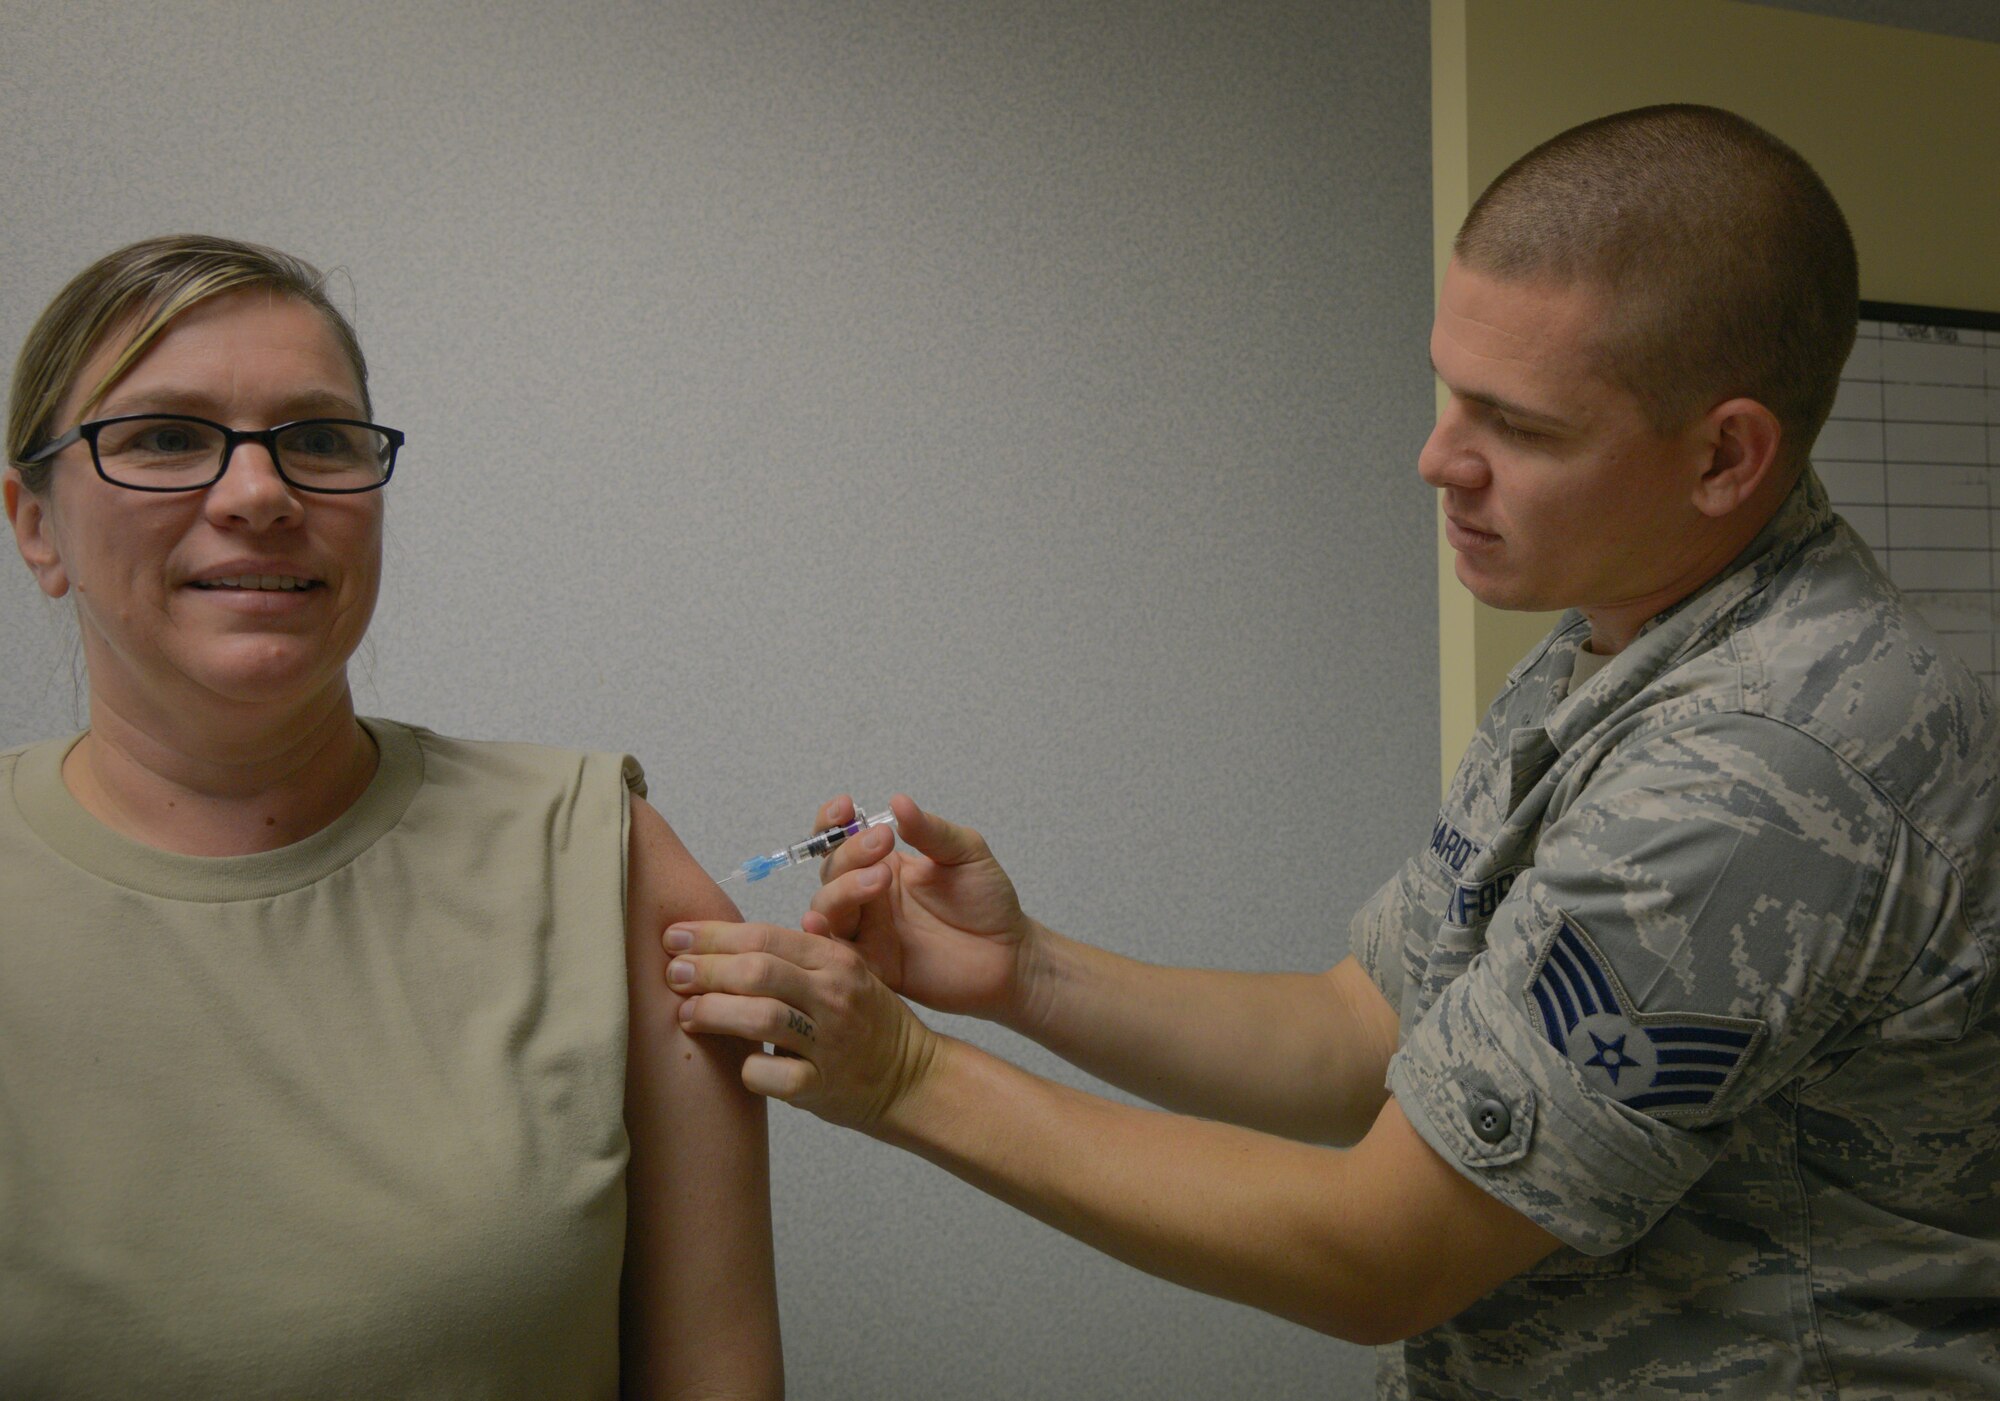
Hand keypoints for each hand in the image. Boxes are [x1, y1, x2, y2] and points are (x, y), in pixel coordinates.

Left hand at [666, 916, 940, 1132]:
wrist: (912, 1078)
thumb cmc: (867, 1021)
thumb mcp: (848, 971)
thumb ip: (802, 949)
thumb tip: (733, 929)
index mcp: (836, 960)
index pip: (764, 937)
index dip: (712, 935)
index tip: (675, 936)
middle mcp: (834, 995)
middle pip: (757, 972)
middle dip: (705, 970)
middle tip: (672, 974)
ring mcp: (830, 1042)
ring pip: (761, 1017)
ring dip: (714, 1013)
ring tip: (686, 1014)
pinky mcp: (822, 1087)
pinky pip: (772, 1076)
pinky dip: (746, 1069)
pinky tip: (732, 1063)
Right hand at [811, 794, 1038, 1025]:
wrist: (1010, 954)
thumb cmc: (988, 901)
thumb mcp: (966, 853)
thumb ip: (931, 831)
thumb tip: (899, 802)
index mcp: (884, 864)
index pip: (841, 839)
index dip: (832, 822)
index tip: (846, 808)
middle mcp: (868, 896)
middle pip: (831, 869)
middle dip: (850, 852)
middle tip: (882, 843)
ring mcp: (868, 931)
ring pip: (827, 908)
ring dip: (842, 889)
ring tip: (879, 878)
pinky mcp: (873, 965)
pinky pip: (835, 954)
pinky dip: (821, 939)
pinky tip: (820, 924)